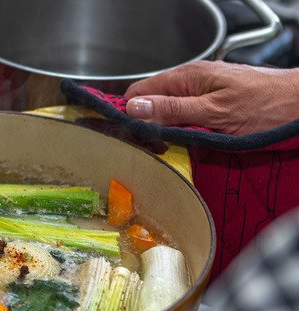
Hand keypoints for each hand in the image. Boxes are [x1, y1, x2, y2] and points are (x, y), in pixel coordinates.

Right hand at [124, 60, 298, 134]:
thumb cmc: (266, 104)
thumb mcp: (213, 112)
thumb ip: (172, 110)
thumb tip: (135, 108)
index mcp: (186, 78)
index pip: (139, 92)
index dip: (130, 114)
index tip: (129, 136)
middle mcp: (190, 82)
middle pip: (152, 104)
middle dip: (148, 127)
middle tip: (155, 149)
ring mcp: (201, 92)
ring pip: (168, 113)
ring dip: (167, 133)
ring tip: (174, 149)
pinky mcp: (211, 104)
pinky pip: (186, 118)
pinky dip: (184, 132)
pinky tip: (191, 144)